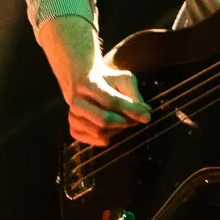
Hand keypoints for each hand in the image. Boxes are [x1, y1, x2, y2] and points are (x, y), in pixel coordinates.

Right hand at [36, 15, 150, 146]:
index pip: (111, 100)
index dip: (131, 109)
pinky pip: (95, 140)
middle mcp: (77, 102)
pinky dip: (108, 137)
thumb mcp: (124, 79)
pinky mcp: (73, 129)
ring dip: (118, 129)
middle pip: (104, 120)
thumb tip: (146, 114)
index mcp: (89, 84)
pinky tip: (112, 128)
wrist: (84, 83)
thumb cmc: (109, 81)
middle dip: (124, 122)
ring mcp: (73, 117)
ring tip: (122, 119)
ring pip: (100, 132)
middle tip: (135, 119)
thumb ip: (135, 94)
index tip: (147, 116)